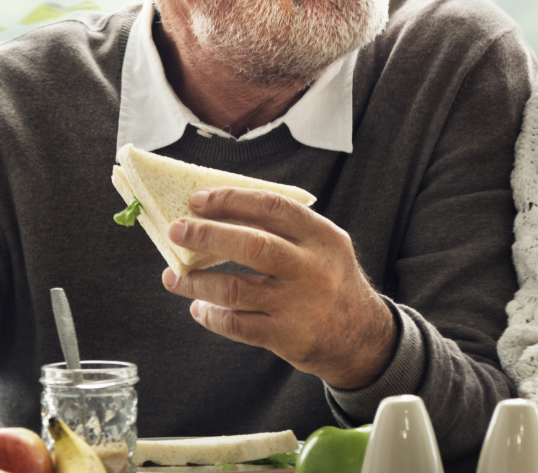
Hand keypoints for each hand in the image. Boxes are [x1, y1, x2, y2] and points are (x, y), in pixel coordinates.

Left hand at [161, 187, 394, 389]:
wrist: (363, 338)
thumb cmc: (330, 284)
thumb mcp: (323, 248)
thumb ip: (284, 231)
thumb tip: (219, 215)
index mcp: (322, 237)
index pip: (272, 207)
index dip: (231, 200)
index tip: (198, 200)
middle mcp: (313, 268)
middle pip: (252, 245)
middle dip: (206, 235)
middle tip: (176, 230)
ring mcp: (300, 304)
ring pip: (235, 289)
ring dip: (196, 282)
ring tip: (174, 276)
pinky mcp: (288, 336)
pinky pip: (237, 324)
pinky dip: (211, 315)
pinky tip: (199, 308)